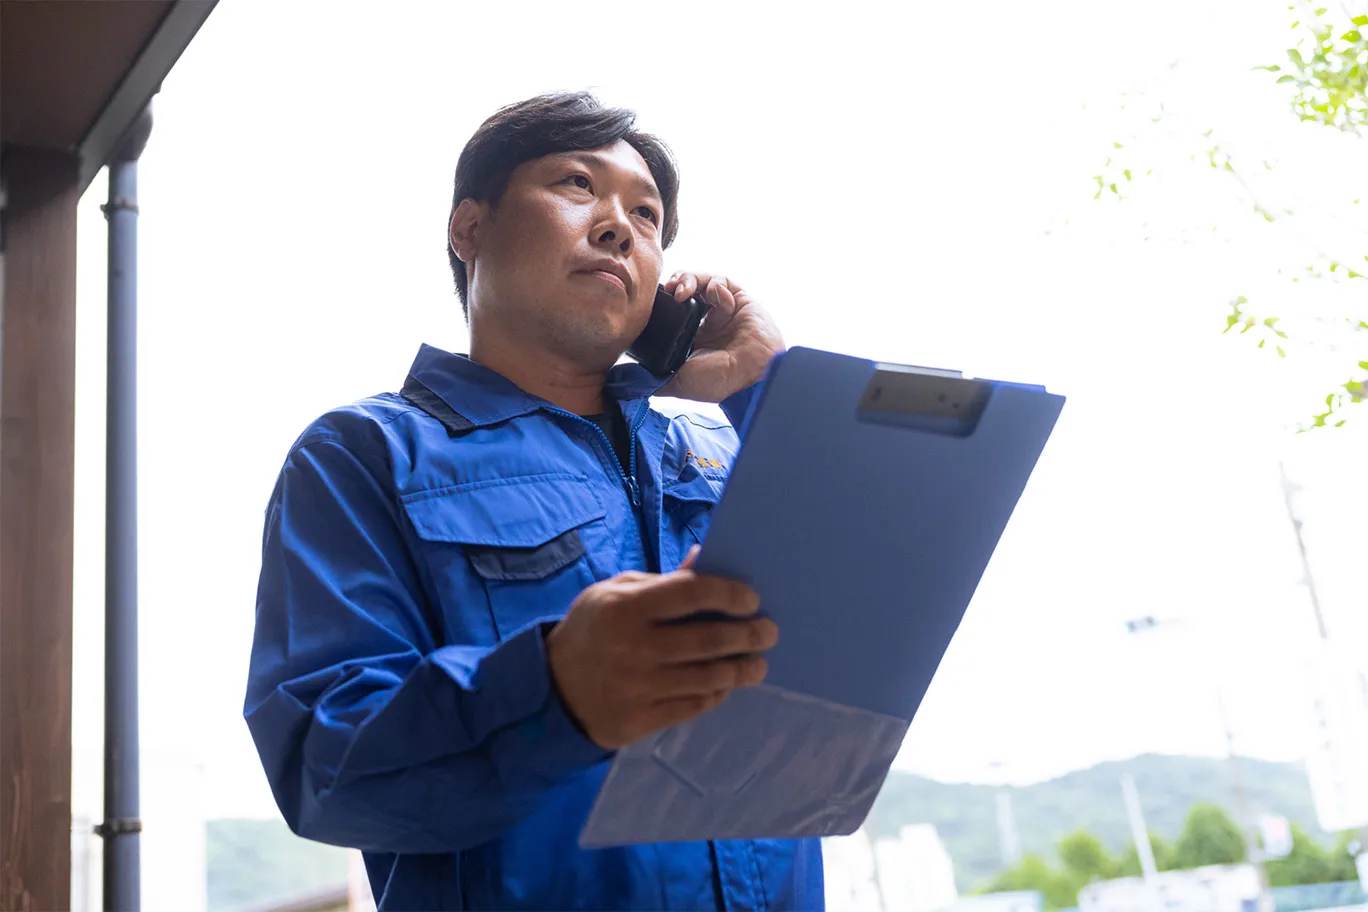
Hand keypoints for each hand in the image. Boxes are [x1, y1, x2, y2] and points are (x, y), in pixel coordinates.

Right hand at [545, 549, 777, 748]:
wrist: (552, 687)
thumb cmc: (593, 629)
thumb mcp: (616, 592)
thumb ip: (663, 581)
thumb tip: (706, 559)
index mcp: (626, 607)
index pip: (691, 593)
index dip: (729, 595)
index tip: (752, 599)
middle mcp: (633, 648)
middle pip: (708, 641)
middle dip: (748, 635)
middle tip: (769, 632)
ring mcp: (637, 688)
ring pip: (707, 678)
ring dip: (740, 670)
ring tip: (757, 663)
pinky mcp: (639, 720)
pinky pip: (692, 707)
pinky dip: (715, 694)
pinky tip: (725, 685)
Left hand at [658, 272, 784, 402]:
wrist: (750, 376)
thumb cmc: (719, 381)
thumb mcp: (678, 383)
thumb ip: (654, 379)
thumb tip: (626, 381)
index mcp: (693, 336)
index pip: (672, 309)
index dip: (662, 302)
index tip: (652, 302)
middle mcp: (707, 320)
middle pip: (685, 289)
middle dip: (674, 284)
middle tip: (668, 290)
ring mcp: (723, 309)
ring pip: (701, 281)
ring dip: (689, 279)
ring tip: (682, 290)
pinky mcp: (739, 299)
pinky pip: (723, 282)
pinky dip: (716, 285)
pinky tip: (716, 296)